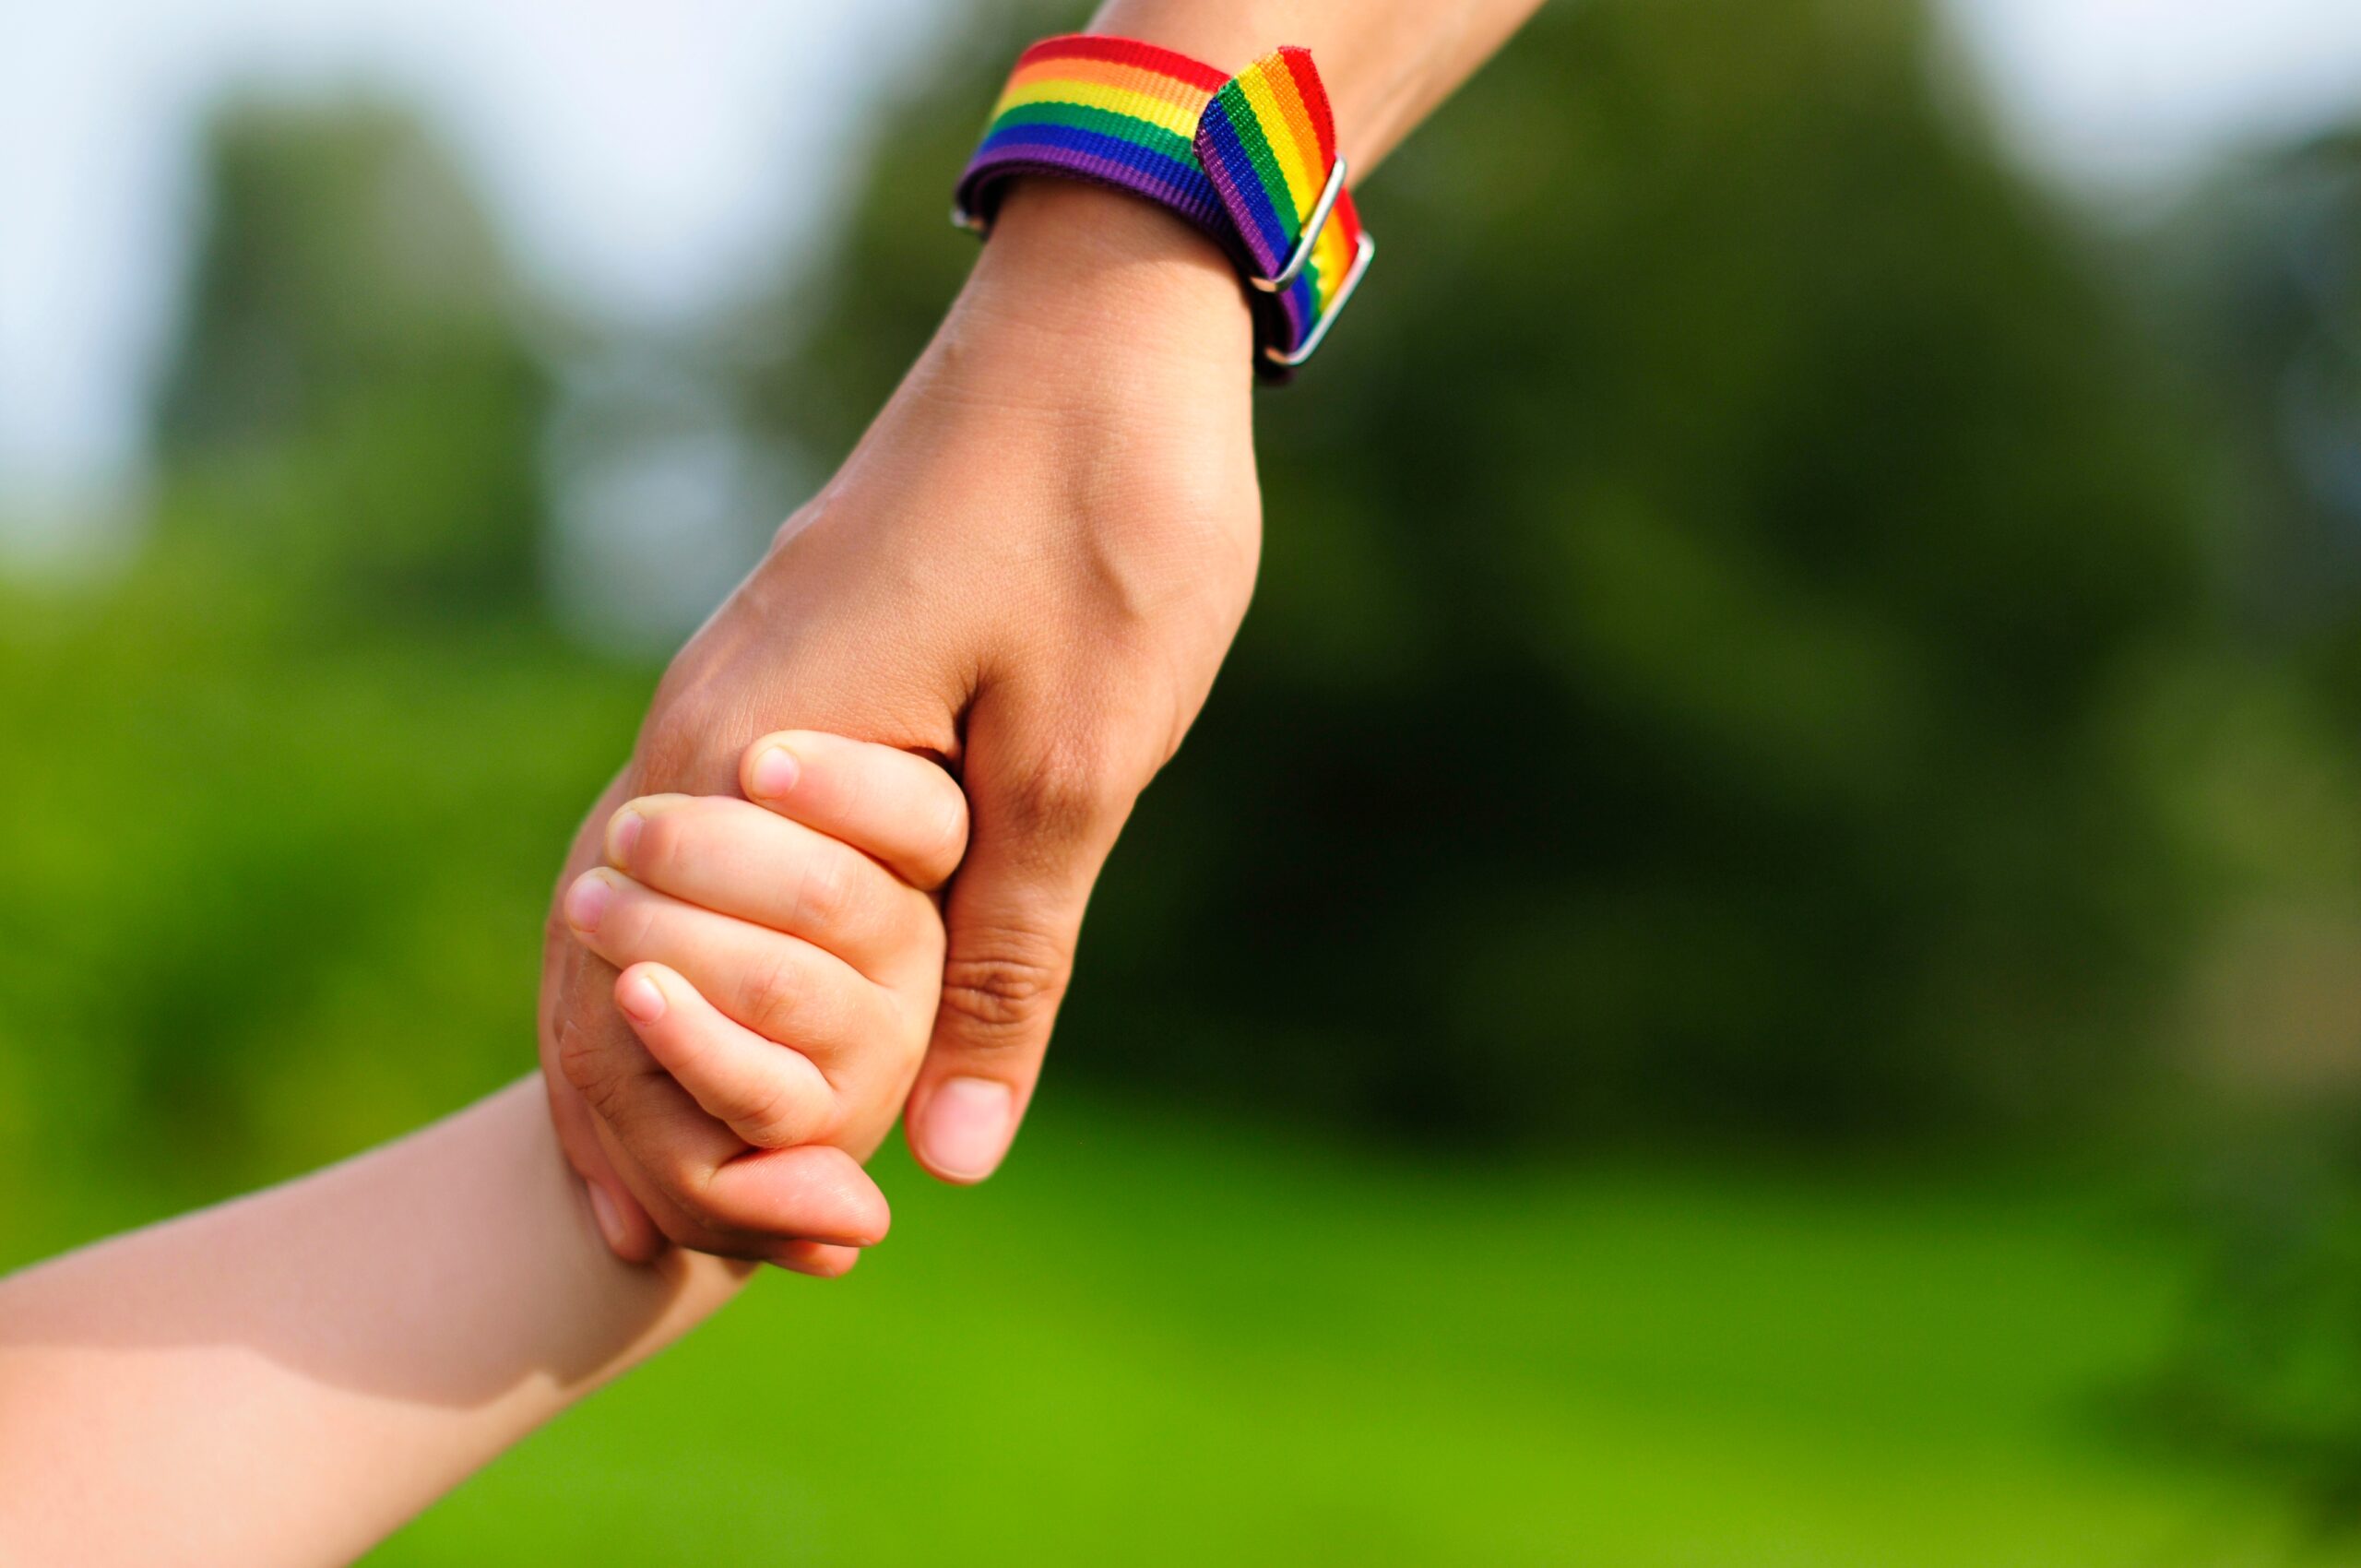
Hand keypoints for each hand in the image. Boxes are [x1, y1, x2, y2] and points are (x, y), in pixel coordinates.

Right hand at [542, 179, 1262, 1260]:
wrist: (1102, 324)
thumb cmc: (1101, 524)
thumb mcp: (1077, 764)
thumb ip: (1008, 964)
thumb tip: (955, 1158)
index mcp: (737, 763)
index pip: (636, 1002)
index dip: (684, 1146)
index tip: (739, 1257)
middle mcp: (697, 729)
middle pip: (608, 963)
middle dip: (651, 1114)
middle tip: (689, 1255)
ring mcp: (735, 687)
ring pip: (647, 906)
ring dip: (669, 1041)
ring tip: (684, 1179)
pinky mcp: (793, 667)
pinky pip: (711, 844)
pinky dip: (713, 949)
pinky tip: (751, 1004)